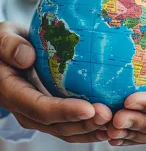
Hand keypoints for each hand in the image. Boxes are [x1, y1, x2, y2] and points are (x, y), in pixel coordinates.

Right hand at [0, 22, 111, 142]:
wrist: (9, 54)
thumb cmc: (7, 44)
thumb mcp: (3, 37)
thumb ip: (9, 46)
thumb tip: (26, 57)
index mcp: (14, 92)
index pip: (39, 108)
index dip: (64, 111)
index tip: (89, 109)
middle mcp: (27, 109)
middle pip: (57, 125)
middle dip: (84, 124)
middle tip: (109, 116)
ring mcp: (40, 112)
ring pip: (65, 130)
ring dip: (90, 130)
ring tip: (113, 124)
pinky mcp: (51, 110)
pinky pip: (70, 124)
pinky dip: (88, 127)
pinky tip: (106, 124)